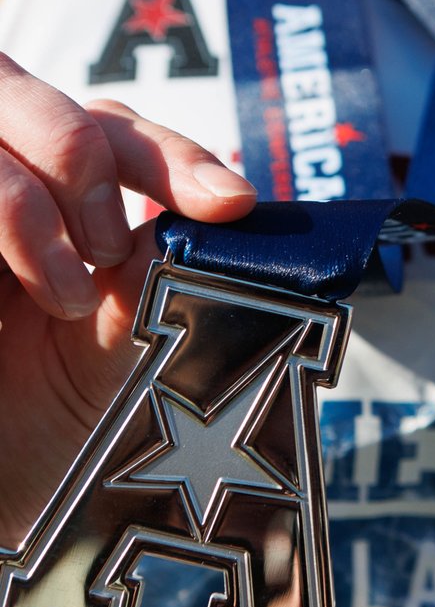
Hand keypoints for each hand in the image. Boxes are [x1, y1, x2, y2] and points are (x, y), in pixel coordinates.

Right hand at [0, 53, 254, 544]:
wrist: (3, 496)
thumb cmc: (67, 430)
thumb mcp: (134, 346)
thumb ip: (168, 271)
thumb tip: (238, 218)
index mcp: (68, 210)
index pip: (119, 132)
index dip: (176, 156)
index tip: (229, 205)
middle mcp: (13, 190)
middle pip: (56, 110)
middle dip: (90, 162)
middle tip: (110, 252)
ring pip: (1, 122)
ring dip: (32, 207)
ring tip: (60, 298)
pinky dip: (1, 226)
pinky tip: (4, 306)